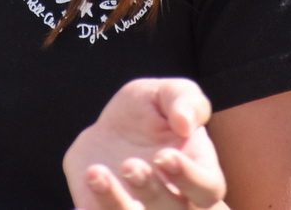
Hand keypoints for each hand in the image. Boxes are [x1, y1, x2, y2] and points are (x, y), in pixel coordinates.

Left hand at [65, 78, 227, 209]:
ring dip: (116, 204)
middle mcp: (174, 200)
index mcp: (199, 172)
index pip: (208, 189)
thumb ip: (186, 101)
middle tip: (130, 163)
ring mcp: (141, 209)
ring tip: (96, 173)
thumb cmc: (150, 110)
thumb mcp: (170, 92)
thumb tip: (185, 123)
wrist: (110, 126)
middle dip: (150, 192)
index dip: (189, 178)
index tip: (163, 155)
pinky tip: (82, 201)